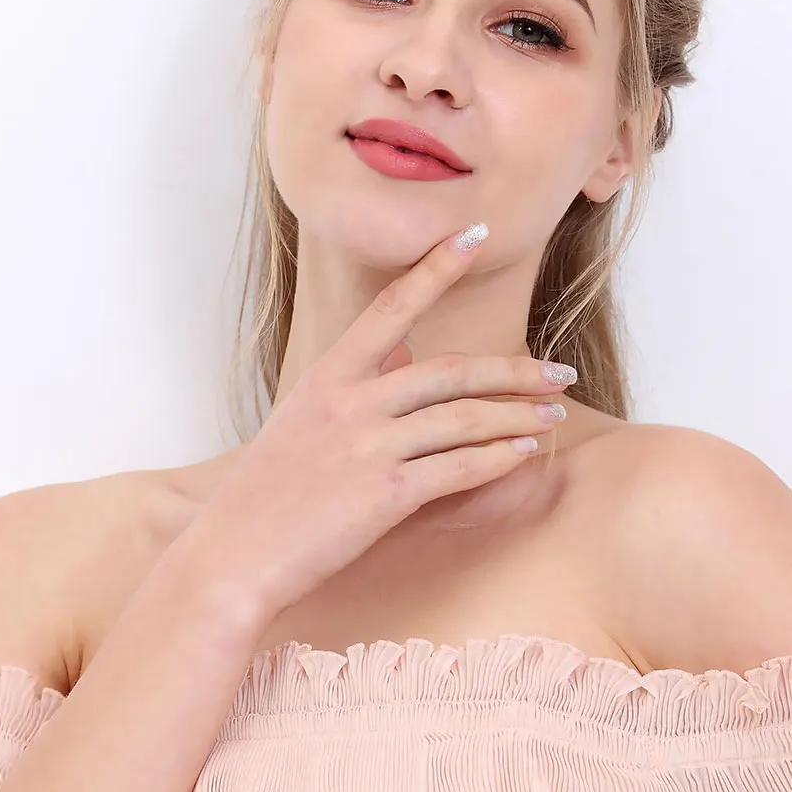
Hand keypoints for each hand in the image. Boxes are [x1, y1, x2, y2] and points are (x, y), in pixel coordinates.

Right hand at [166, 224, 573, 622]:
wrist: (233, 556)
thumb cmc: (264, 496)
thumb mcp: (299, 423)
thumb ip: (353, 387)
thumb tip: (403, 355)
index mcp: (326, 377)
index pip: (390, 309)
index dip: (436, 269)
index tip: (475, 234)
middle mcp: (349, 402)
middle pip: (450, 371)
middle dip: (514, 370)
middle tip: (558, 371)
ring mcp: (367, 446)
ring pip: (463, 418)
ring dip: (518, 416)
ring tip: (554, 415)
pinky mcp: (384, 494)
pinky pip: (458, 468)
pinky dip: (497, 458)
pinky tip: (523, 454)